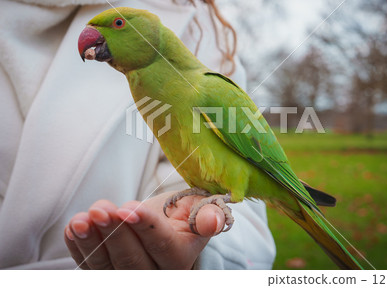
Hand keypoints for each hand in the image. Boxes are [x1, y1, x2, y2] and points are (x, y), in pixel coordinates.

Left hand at [64, 191, 225, 268]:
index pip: (163, 246)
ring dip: (91, 242)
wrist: (163, 224)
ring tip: (81, 219)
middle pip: (132, 261)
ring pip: (107, 267)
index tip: (128, 209)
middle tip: (101, 210)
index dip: (145, 228)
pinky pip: (91, 268)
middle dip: (115, 234)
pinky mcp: (107, 274)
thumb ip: (207, 214)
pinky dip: (79, 249)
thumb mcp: (198, 208)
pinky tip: (73, 229)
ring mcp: (129, 277)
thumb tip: (213, 220)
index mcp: (180, 258)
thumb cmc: (180, 214)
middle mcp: (155, 275)